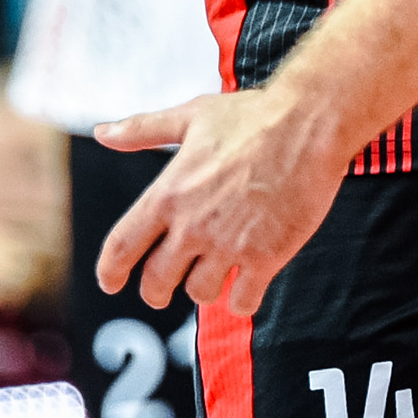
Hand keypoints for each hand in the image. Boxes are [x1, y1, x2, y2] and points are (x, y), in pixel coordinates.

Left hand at [95, 87, 354, 317]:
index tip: (112, 281)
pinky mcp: (266, 256)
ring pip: (200, 293)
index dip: (110, 271)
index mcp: (168, 195)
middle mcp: (192, 226)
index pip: (120, 248)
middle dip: (157, 291)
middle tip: (165, 289)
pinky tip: (248, 287)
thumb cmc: (256, 115)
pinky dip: (242, 300)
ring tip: (217, 275)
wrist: (311, 122)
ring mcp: (229, 245)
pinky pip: (242, 301)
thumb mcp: (193, 116)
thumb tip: (105, 133)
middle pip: (157, 282)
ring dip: (205, 288)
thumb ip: (144, 129)